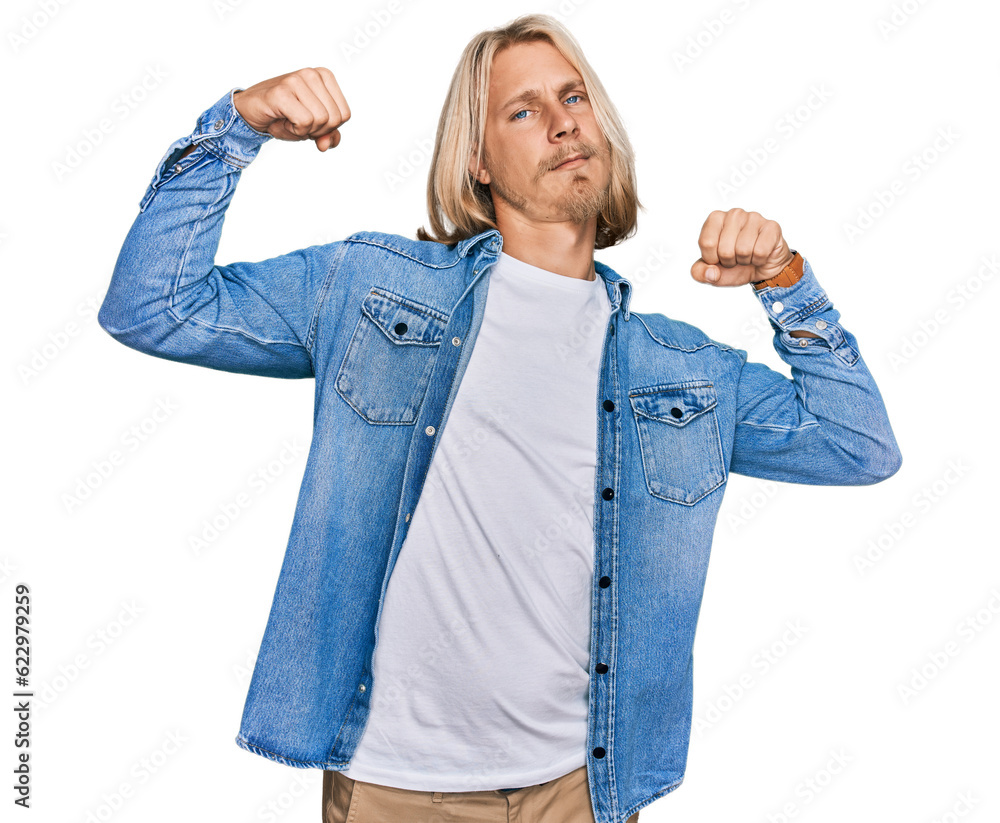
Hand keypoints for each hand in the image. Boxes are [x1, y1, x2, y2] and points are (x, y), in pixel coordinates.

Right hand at [233, 67, 349, 151]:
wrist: (251, 112)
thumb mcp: (312, 128)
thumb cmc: (283, 116)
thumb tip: (328, 143)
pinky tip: (282, 121)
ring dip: (304, 131)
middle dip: (317, 130)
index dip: (328, 128)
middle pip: (335, 119)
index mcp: (324, 76)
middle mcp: (312, 73)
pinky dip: (294, 131)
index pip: (345, 115)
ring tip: (288, 119)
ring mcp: (296, 80)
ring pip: (321, 120)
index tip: (309, 120)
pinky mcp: (282, 92)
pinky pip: (304, 122)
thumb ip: (328, 135)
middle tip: (297, 122)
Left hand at [691, 208, 792, 286]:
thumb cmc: (735, 265)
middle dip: (730, 261)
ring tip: (748, 255)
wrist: (761, 269)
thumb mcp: (712, 272)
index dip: (712, 258)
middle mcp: (734, 214)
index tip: (719, 257)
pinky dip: (759, 260)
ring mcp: (754, 217)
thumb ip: (700, 273)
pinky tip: (759, 254)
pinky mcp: (771, 226)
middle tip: (736, 257)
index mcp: (715, 219)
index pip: (706, 242)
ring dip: (745, 260)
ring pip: (743, 250)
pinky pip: (760, 251)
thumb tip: (711, 273)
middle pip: (725, 249)